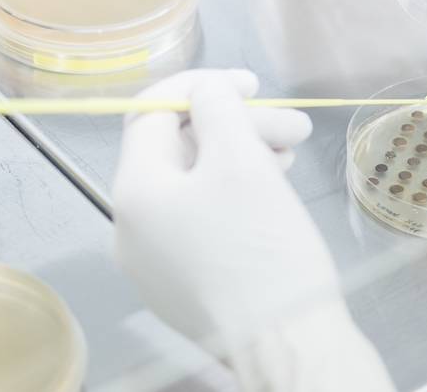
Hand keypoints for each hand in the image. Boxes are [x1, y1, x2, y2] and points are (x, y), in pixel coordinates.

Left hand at [113, 69, 395, 391]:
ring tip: (291, 157)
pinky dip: (236, 195)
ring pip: (195, 184)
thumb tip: (205, 90)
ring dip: (242, 158)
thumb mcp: (241, 160)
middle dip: (236, 126)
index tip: (253, 83)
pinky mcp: (184, 285)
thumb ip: (218, 109)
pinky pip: (202, 220)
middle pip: (178, 149)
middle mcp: (131, 227)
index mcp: (133, 192)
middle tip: (294, 127)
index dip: (201, 86)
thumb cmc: (260, 247)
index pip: (150, 112)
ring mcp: (155, 262)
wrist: (282, 343)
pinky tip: (274, 194)